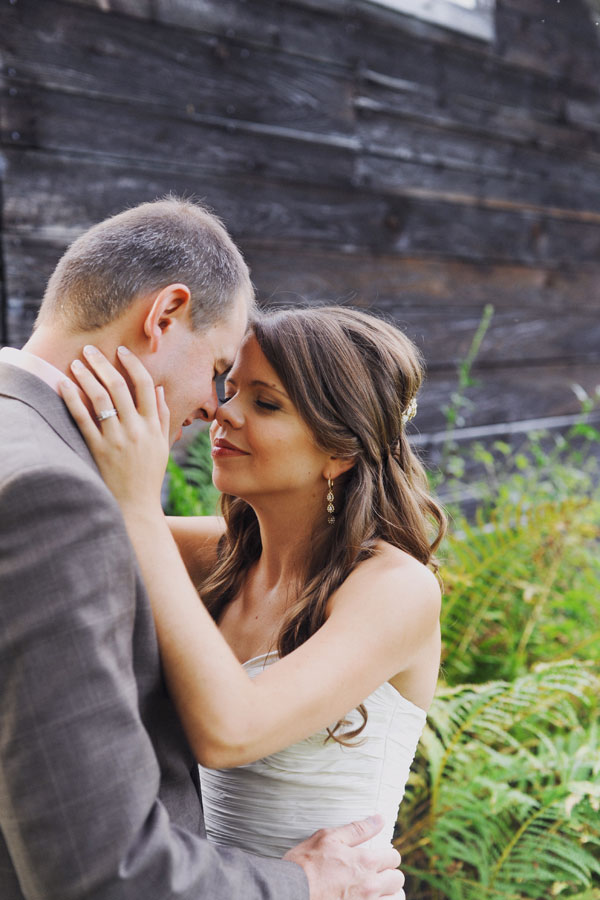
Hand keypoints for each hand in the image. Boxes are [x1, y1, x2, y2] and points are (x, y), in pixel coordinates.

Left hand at [60, 345, 168, 515]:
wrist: (135, 506)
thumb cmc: (148, 474)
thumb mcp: (162, 444)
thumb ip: (162, 415)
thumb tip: (159, 388)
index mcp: (153, 425)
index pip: (144, 385)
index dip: (132, 364)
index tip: (121, 350)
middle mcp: (136, 429)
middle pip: (119, 386)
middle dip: (103, 363)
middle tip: (90, 349)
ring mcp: (116, 440)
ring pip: (100, 399)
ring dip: (86, 376)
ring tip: (76, 363)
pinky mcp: (98, 451)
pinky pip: (83, 420)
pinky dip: (72, 400)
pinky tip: (64, 386)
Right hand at [284, 815, 404, 899]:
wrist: (289, 893)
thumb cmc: (305, 864)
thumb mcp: (328, 837)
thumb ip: (358, 829)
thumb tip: (380, 818)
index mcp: (365, 862)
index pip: (394, 857)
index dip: (386, 855)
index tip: (376, 858)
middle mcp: (370, 886)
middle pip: (397, 880)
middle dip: (389, 875)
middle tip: (375, 875)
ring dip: (389, 895)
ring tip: (374, 892)